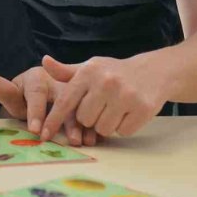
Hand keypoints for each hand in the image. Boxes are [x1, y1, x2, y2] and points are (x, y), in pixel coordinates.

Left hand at [0, 67, 98, 145]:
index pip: (36, 93)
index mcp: (38, 76)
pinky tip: (99, 136)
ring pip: (82, 104)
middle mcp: (57, 79)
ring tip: (85, 141)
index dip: (36, 112)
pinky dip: (96, 122)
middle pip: (64, 99)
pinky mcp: (90, 95)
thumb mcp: (18, 93)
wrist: (51, 86)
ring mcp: (75, 86)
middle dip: (66, 122)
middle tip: (68, 141)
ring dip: (84, 124)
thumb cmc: (29, 93)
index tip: (35, 131)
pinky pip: (95, 108)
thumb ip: (6, 91)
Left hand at [41, 54, 167, 140]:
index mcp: (89, 72)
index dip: (53, 120)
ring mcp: (126, 95)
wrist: (153, 71)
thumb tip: (44, 62)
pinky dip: (123, 126)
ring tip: (115, 108)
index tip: (43, 135)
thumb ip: (66, 72)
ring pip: (103, 129)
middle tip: (101, 105)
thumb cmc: (114, 72)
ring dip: (107, 124)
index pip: (66, 101)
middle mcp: (106, 82)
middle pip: (84, 119)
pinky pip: (122, 132)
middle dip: (90, 117)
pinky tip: (128, 112)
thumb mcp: (90, 68)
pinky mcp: (143, 108)